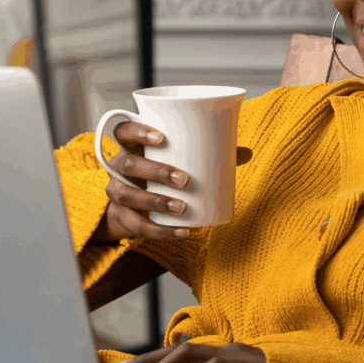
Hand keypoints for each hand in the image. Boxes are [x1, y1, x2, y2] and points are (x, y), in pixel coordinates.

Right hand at [89, 121, 252, 243]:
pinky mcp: (122, 217)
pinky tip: (183, 231)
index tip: (161, 137)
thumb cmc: (160, 174)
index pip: (123, 131)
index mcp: (132, 146)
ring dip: (156, 202)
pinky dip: (161, 230)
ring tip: (182, 207)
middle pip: (129, 164)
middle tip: (184, 179)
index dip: (138, 131)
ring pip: (128, 195)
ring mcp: (117, 192)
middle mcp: (119, 167)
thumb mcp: (178, 161)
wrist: (132, 207)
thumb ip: (209, 155)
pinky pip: (137, 226)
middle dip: (156, 171)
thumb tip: (246, 152)